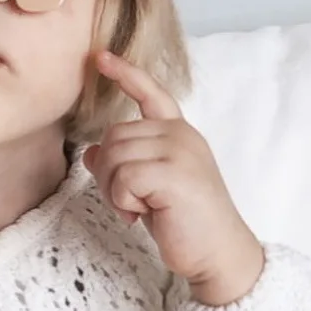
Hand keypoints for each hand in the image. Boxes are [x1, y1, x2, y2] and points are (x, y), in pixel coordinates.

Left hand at [84, 51, 263, 305]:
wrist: (219, 253)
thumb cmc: (185, 222)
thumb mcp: (149, 189)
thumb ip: (125, 165)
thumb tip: (91, 152)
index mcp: (179, 133)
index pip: (152, 95)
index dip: (125, 75)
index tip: (99, 57)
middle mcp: (180, 135)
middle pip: (114, 135)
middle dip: (109, 172)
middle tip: (128, 202)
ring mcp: (179, 151)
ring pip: (114, 155)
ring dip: (114, 190)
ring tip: (137, 209)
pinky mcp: (174, 173)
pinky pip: (123, 177)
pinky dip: (122, 201)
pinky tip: (140, 215)